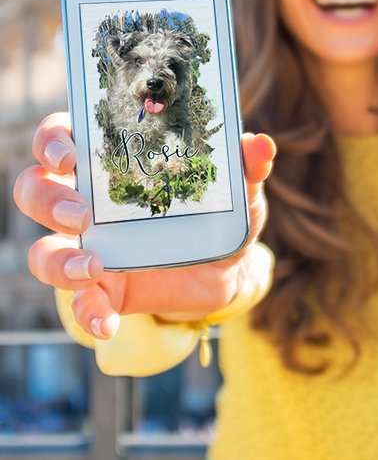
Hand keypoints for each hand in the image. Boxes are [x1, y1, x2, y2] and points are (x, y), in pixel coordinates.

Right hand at [13, 112, 275, 339]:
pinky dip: (86, 313)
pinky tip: (106, 322)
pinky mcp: (103, 289)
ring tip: (92, 267)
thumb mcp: (237, 190)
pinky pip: (77, 304)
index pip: (62, 137)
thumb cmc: (220, 214)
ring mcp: (90, 247)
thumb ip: (245, 168)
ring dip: (56, 260)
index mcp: (113, 162)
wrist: (229, 271)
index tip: (70, 152)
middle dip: (46, 198)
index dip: (53, 140)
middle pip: (35, 189)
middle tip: (81, 212)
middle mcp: (90, 201)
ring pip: (42, 251)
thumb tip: (260, 146)